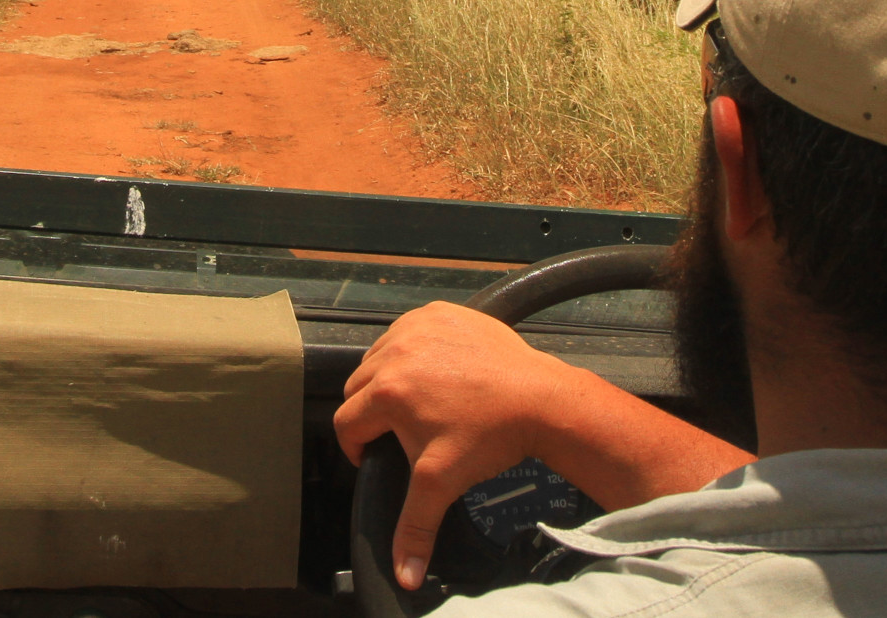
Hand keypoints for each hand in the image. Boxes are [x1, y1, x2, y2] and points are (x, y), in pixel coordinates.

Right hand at [335, 302, 578, 590]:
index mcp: (387, 392)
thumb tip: (404, 574)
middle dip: (373, 412)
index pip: (346, 423)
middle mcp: (395, 352)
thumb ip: (415, 528)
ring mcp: (417, 326)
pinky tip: (436, 370)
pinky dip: (414, 348)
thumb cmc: (492, 435)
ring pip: (379, 356)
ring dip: (389, 377)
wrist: (539, 399)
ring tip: (421, 402)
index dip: (358, 447)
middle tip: (404, 431)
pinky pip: (408, 330)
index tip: (376, 455)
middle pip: (358, 388)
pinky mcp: (439, 312)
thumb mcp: (442, 483)